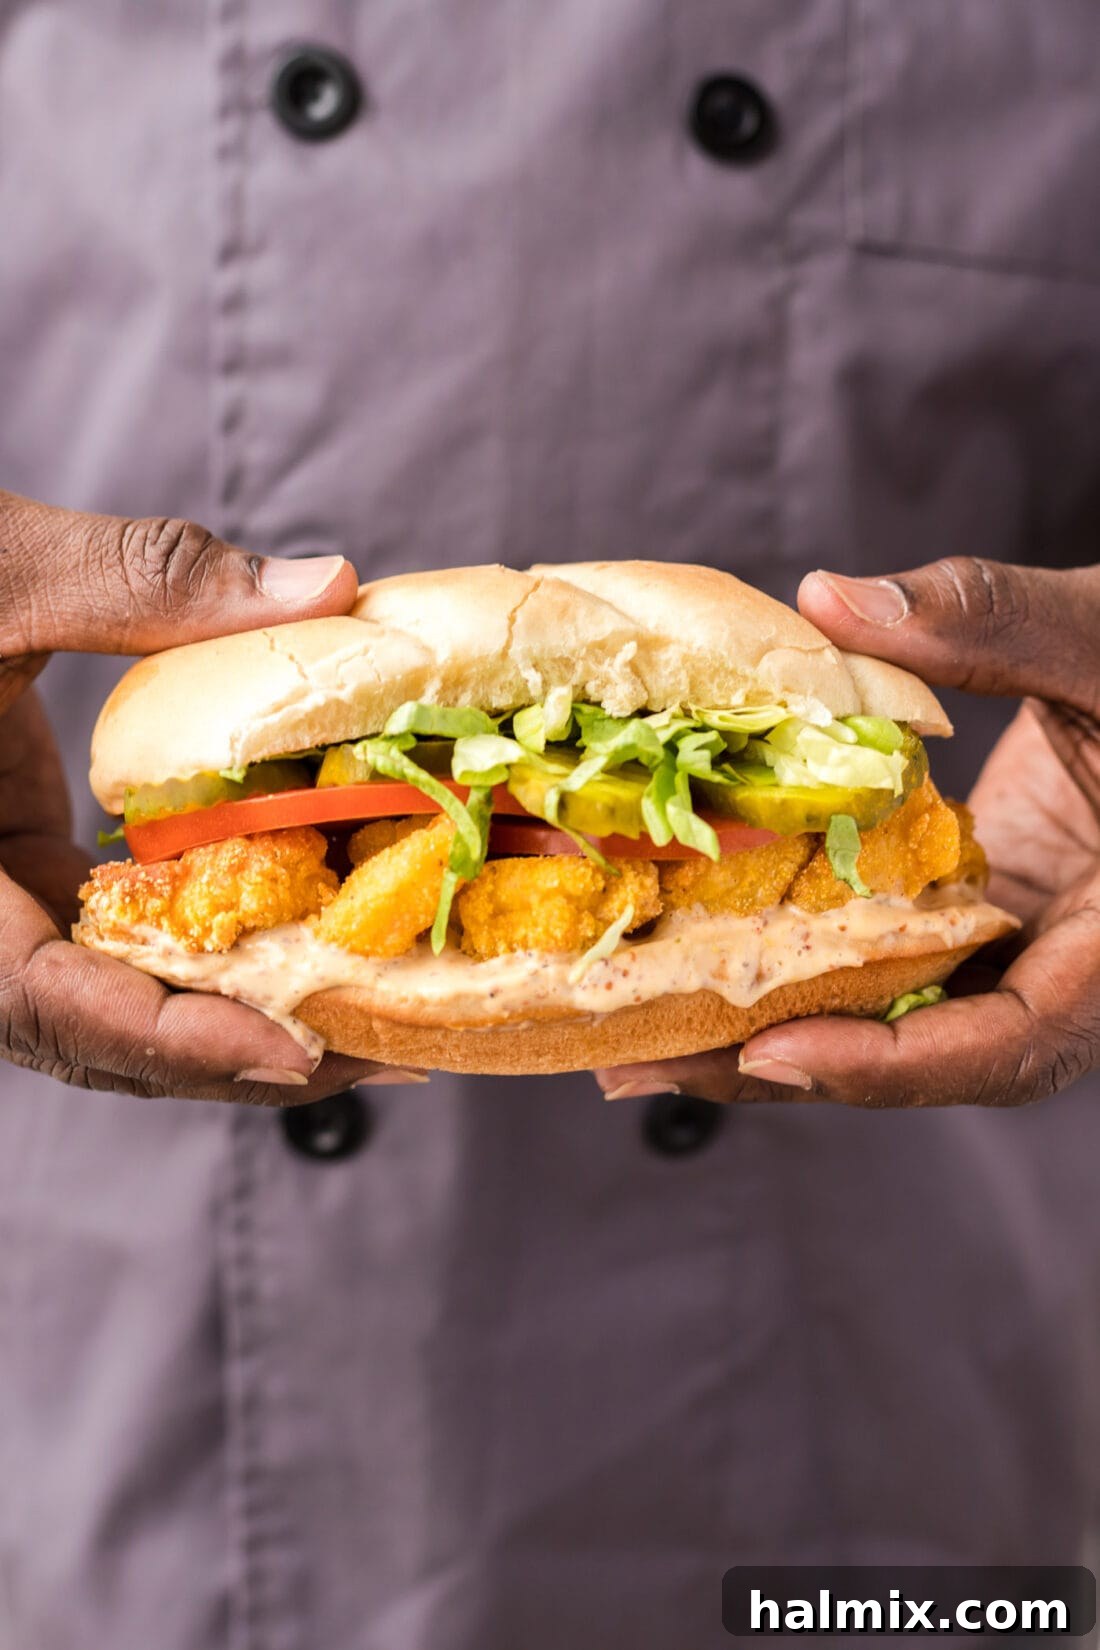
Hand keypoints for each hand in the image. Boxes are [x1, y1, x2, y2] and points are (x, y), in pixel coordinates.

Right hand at [0, 489, 397, 1102]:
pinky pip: (105, 944)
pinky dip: (200, 952)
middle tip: (384, 1049)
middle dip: (235, 1056)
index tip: (298, 1053)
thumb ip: (147, 580)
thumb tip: (330, 587)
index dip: (173, 1041)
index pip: (42, 1003)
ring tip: (366, 1012)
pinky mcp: (11, 874)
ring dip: (232, 1015)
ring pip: (103, 1002)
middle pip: (93, 1033)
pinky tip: (292, 935)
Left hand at [597, 558, 1099, 1108]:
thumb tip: (829, 600)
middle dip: (785, 1070)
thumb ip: (993, 620)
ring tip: (629, 1028)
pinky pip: (891, 956)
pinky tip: (701, 943)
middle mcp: (1070, 965)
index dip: (897, 1064)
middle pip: (927, 1055)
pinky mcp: (982, 912)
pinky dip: (801, 958)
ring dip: (770, 1024)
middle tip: (640, 1061)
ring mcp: (1021, 943)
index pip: (1019, 1041)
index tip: (771, 1054)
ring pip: (897, 1016)